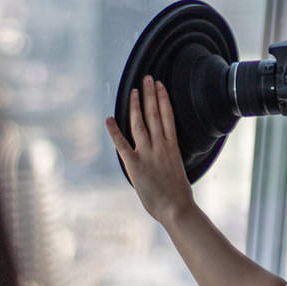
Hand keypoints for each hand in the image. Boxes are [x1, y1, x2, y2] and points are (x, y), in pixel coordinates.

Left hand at [104, 77, 196, 223]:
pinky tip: (109, 119)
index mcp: (172, 146)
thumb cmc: (177, 193)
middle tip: (147, 78)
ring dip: (136, 105)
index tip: (160, 86)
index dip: (163, 99)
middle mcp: (160, 146)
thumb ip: (168, 156)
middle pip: (154, 114)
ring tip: (134, 90)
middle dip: (150, 95)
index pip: (167, 116)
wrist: (176, 207)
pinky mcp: (135, 164)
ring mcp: (147, 154)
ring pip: (140, 124)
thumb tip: (165, 152)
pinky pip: (122, 144)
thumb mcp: (177, 168)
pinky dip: (114, 131)